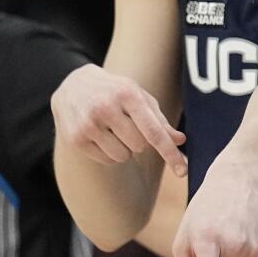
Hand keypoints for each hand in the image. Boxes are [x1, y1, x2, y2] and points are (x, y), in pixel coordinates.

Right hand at [51, 63, 186, 174]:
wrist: (74, 85)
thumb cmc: (116, 92)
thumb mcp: (139, 97)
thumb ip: (160, 120)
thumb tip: (180, 140)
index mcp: (128, 95)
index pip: (154, 131)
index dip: (170, 152)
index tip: (183, 171)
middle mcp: (106, 108)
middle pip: (140, 146)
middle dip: (140, 140)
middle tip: (128, 125)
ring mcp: (88, 124)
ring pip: (123, 156)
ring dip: (125, 148)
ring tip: (114, 130)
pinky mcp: (76, 139)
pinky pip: (107, 160)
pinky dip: (110, 153)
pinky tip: (102, 135)